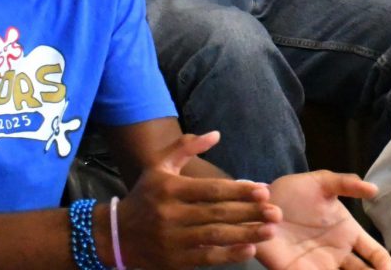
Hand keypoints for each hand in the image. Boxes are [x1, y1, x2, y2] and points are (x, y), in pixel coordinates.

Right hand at [118, 132, 279, 268]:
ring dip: (245, 234)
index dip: (239, 190)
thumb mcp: (159, 166)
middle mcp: (171, 215)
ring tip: (270, 231)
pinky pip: (205, 258)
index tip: (263, 190)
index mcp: (170, 189)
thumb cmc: (145, 195)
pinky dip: (228, 256)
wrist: (115, 235)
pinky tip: (248, 250)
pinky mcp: (173, 261)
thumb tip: (216, 134)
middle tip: (275, 211)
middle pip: (217, 213)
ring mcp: (172, 240)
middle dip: (249, 212)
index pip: (211, 190)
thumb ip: (186, 147)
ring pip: (214, 237)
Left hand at [257, 171, 390, 269]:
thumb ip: (347, 183)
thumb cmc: (293, 192)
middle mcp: (336, 253)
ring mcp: (317, 265)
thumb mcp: (322, 182)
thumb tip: (374, 188)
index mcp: (347, 233)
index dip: (383, 262)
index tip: (387, 267)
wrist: (259, 204)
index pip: (373, 252)